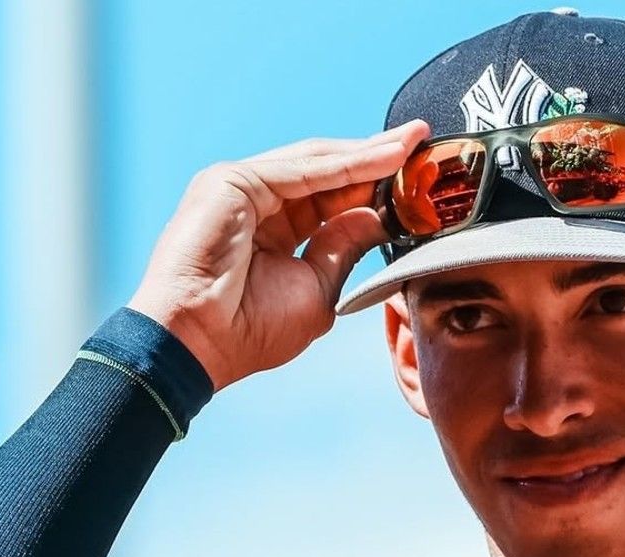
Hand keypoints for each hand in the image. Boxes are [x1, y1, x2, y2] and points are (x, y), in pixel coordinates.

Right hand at [126, 118, 430, 392]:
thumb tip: (377, 218)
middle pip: (328, 173)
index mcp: (276, 231)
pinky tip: (383, 159)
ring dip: (368, 153)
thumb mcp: (316, 288)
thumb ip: (344, 248)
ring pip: (318, 164)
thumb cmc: (251, 330)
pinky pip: (302, 171)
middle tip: (423, 143)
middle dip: (377, 158)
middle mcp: (257, 202)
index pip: (333, 199)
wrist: (201, 344)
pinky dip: (346, 165)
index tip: (418, 181)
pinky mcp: (233, 181)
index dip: (375, 187)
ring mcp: (242, 187)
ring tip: (412, 145)